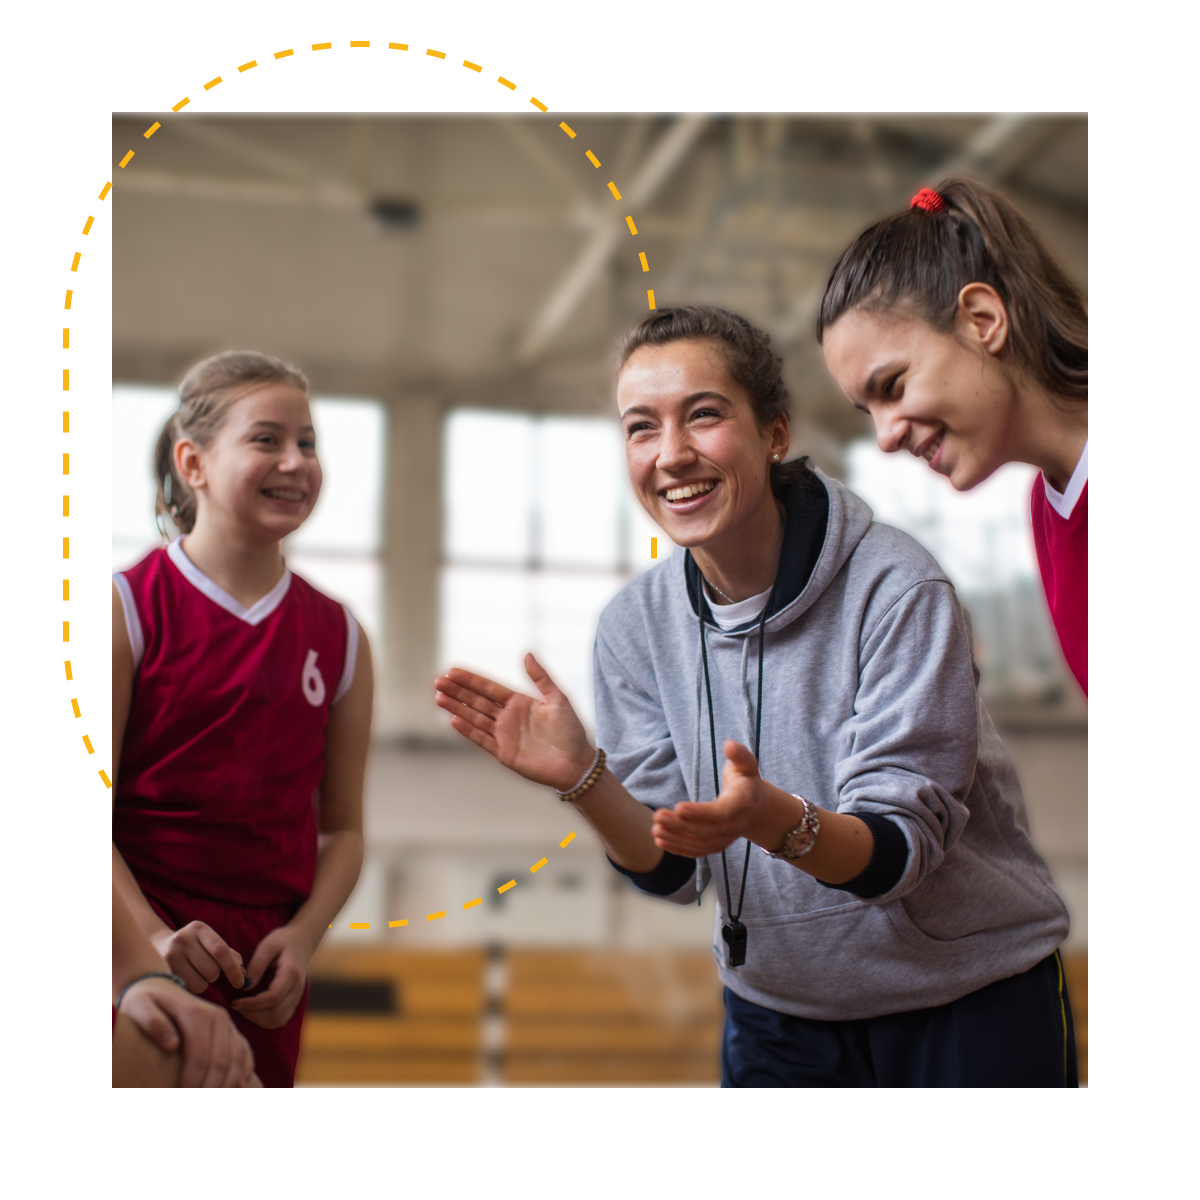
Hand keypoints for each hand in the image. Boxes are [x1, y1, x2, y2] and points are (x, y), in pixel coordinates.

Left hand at [119, 976, 256, 1087]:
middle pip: (221, 1061)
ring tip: (214, 1096)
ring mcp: (227, 1023)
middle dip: (210, 1087)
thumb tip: (172, 1045)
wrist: (160, 987)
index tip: (180, 1094)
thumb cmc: (145, 1001)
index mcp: (197, 1014)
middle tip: (193, 1101)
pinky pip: (244, 1052)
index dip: (193, 1081)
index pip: (200, 1056)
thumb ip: (152, 1022)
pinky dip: (243, 1070)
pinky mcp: (231, 1030)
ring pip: (237, 1059)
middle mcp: (218, 1017)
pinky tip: (236, 1086)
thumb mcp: (140, 1006)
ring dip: (227, 1083)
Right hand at [151, 921, 246, 993]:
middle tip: (207, 970)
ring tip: (195, 973)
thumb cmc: (194, 947)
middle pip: (212, 970)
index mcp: (199, 928)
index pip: (221, 951)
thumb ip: (228, 955)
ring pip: (201, 983)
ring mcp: (171, 955)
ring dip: (204, 983)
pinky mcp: (163, 971)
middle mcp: (183, 939)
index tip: (240, 983)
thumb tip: (243, 974)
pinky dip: (192, 987)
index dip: (233, 969)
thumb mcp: (209, 943)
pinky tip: (186, 977)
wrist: (159, 946)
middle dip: (215, 975)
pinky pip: (188, 988)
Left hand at [231, 924, 313, 1029]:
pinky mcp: (294, 1002)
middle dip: (251, 1013)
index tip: (235, 1001)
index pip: (273, 998)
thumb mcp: (267, 945)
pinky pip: (280, 1020)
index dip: (252, 1004)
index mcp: (291, 973)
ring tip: (243, 1008)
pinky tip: (253, 1011)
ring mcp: (298, 997)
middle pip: (275, 1013)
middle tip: (235, 1004)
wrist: (302, 941)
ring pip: (278, 1020)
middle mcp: (297, 988)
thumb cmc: (282, 941)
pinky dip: (265, 1021)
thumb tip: (246, 986)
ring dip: (257, 1019)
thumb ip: (257, 964)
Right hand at [435, 654, 593, 790]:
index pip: (489, 688)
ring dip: (456, 708)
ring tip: (438, 697)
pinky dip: (467, 730)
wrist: (576, 764)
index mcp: (519, 702)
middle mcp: (508, 717)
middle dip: (457, 692)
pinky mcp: (503, 753)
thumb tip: (527, 654)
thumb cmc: (571, 731)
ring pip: (475, 718)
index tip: (452, 671)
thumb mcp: (558, 699)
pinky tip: (453, 720)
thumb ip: (541, 677)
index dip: (471, 680)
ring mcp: (504, 735)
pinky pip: (481, 739)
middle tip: (438, 681)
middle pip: (477, 701)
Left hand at [651, 741, 800, 857]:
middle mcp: (734, 826)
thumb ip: (739, 755)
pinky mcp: (716, 845)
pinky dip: (678, 848)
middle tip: (657, 816)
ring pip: (699, 844)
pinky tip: (661, 841)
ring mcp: (725, 839)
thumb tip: (729, 744)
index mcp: (742, 804)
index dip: (700, 813)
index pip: (721, 813)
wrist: (757, 809)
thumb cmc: (747, 781)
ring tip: (655, 829)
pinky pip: (697, 851)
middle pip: (706, 831)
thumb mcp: (747, 765)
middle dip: (680, 825)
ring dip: (676, 838)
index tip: (678, 807)